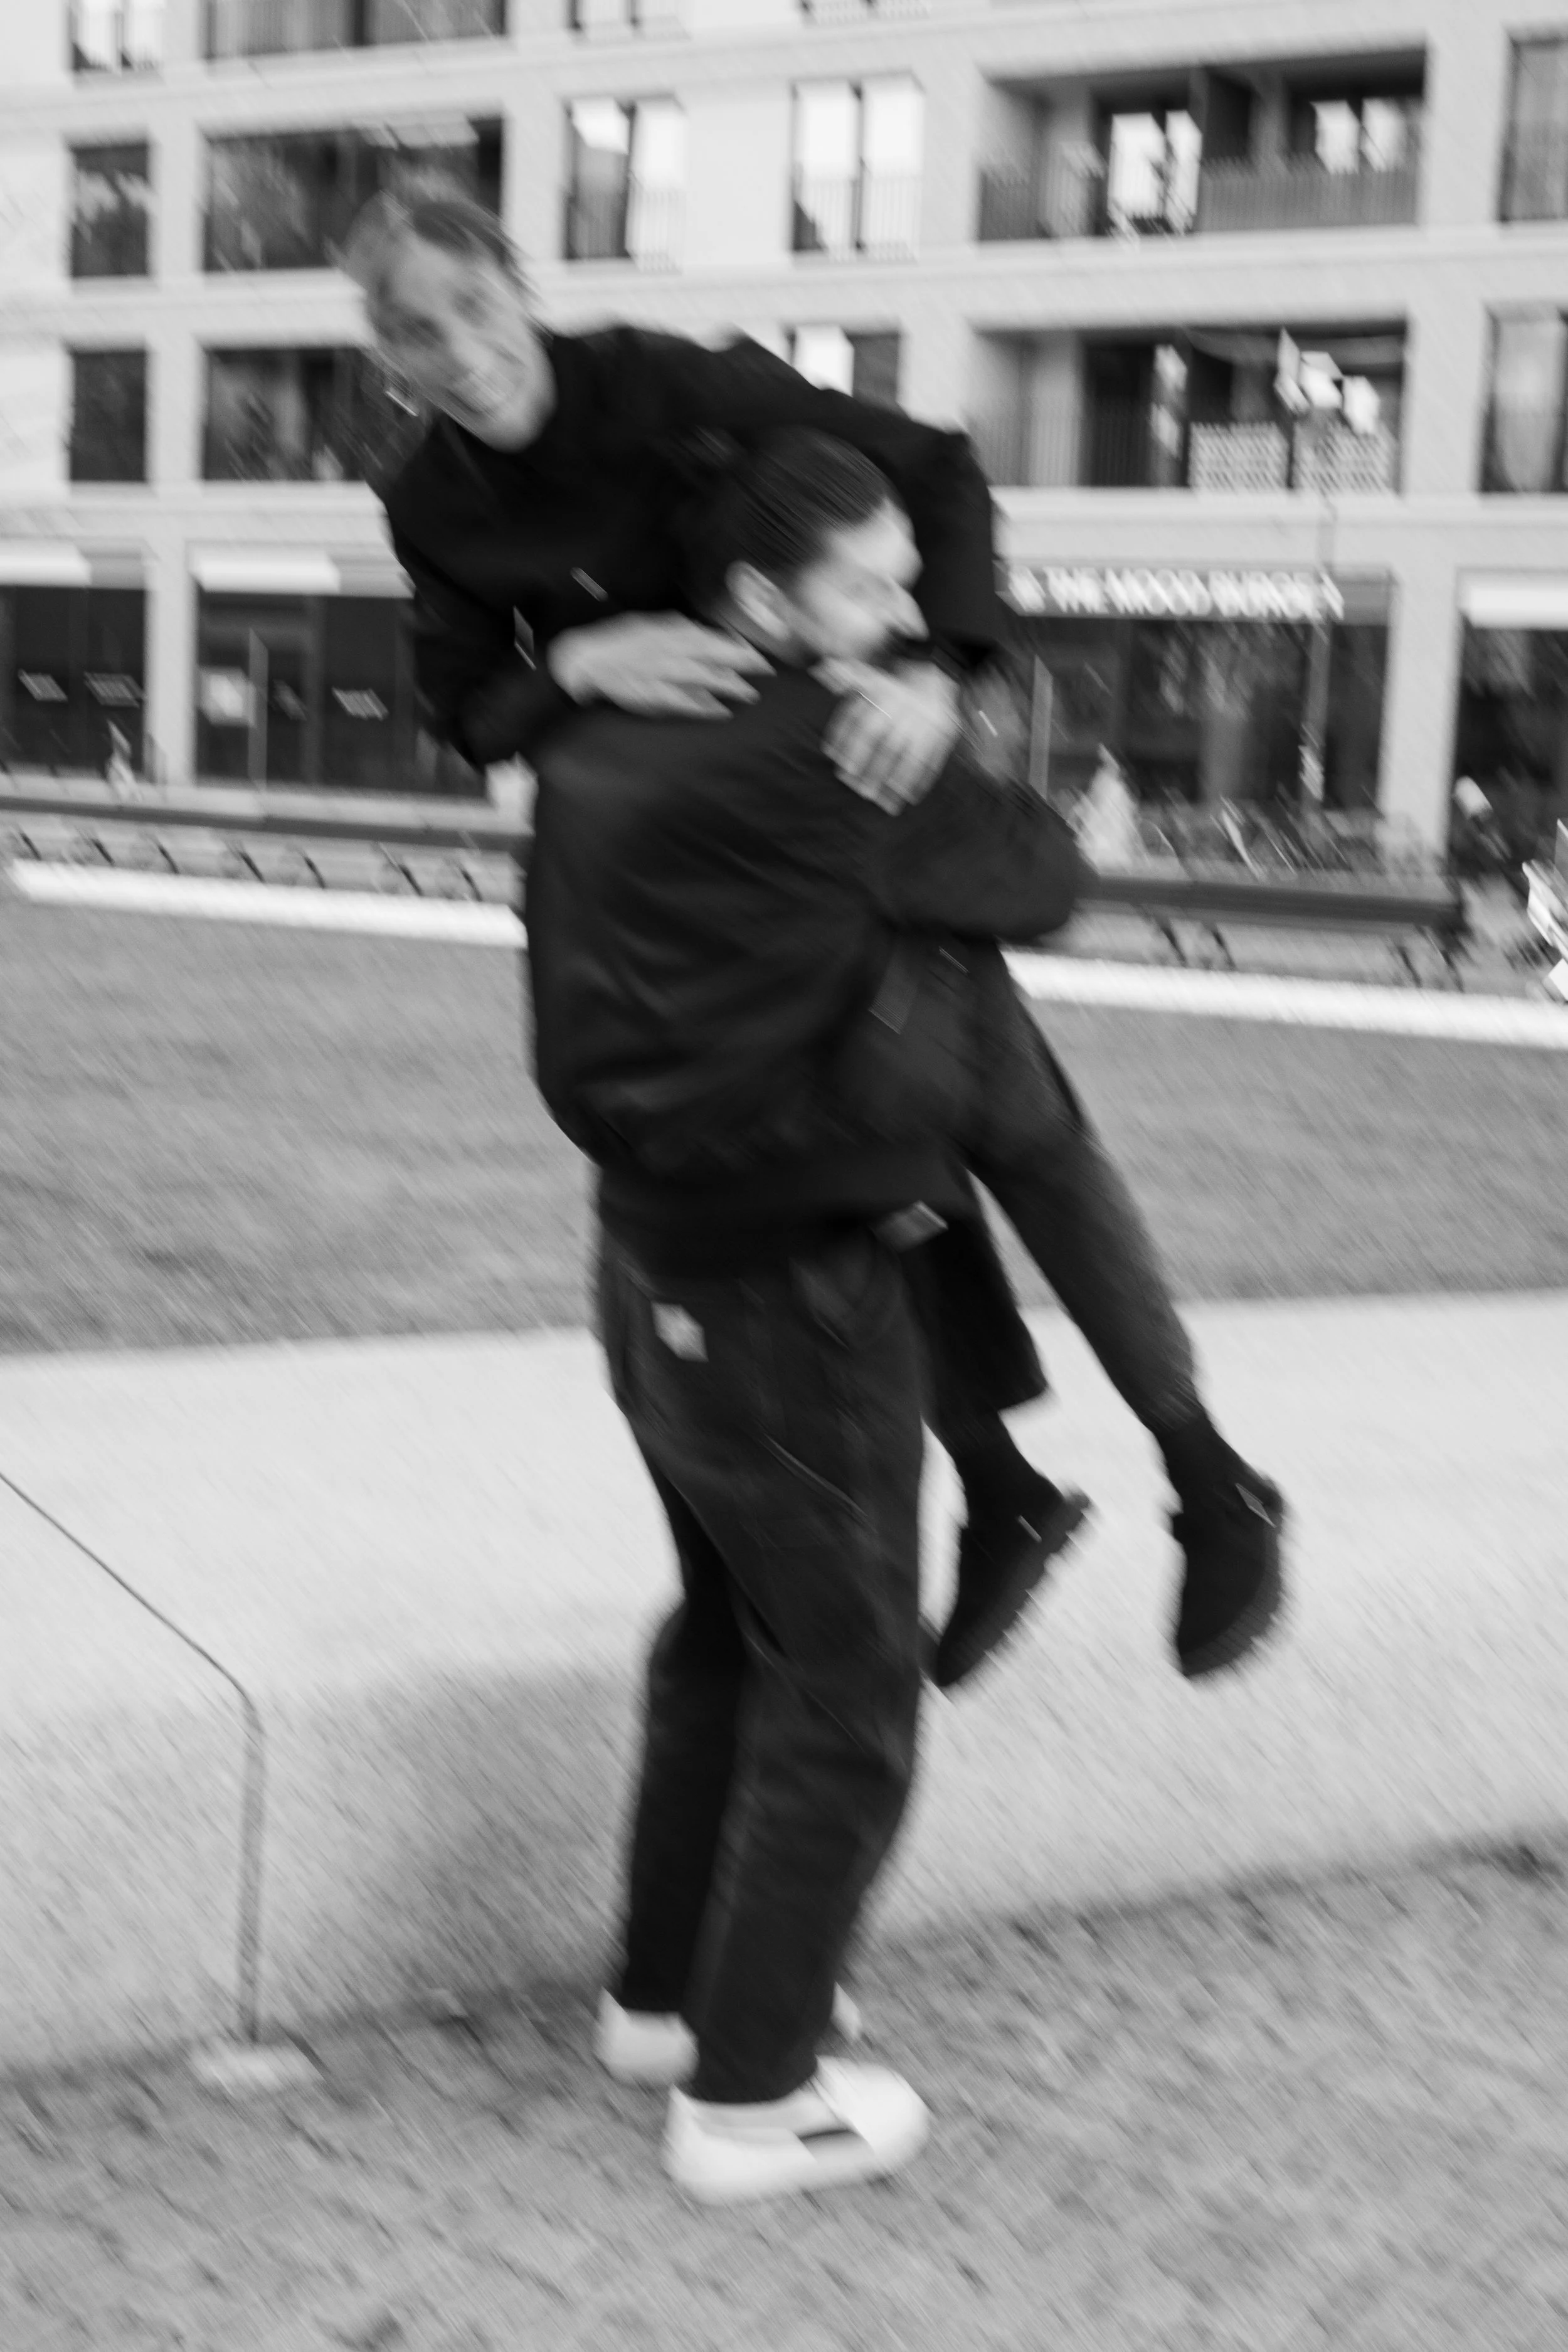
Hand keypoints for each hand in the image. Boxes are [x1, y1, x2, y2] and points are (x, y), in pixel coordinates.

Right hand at [548, 614, 770, 716]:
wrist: (582, 660)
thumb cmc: (617, 642)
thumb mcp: (648, 625)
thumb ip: (676, 628)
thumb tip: (702, 631)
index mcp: (666, 631)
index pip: (708, 636)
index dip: (734, 645)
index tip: (756, 653)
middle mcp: (666, 649)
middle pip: (711, 655)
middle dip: (741, 663)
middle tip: (766, 671)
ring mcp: (658, 673)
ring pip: (701, 678)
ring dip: (728, 686)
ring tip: (750, 694)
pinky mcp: (650, 695)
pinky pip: (681, 702)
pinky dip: (702, 706)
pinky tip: (722, 711)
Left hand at [817, 660, 960, 812]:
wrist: (937, 671)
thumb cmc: (893, 683)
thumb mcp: (870, 675)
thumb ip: (846, 677)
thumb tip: (823, 669)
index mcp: (887, 692)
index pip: (865, 721)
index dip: (852, 745)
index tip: (842, 768)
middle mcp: (908, 707)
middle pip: (888, 743)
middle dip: (874, 769)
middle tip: (861, 792)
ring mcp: (929, 721)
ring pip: (912, 754)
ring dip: (898, 780)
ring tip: (885, 803)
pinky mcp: (946, 732)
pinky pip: (934, 758)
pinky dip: (923, 780)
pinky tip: (911, 797)